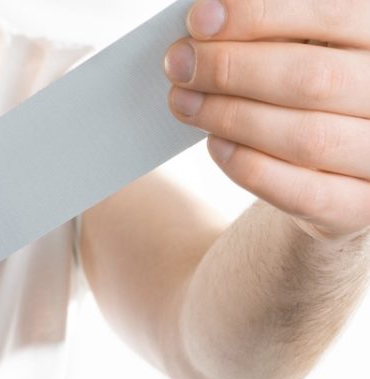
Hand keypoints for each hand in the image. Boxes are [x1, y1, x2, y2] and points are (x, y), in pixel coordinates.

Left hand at [165, 0, 369, 239]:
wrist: (342, 167)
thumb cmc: (313, 90)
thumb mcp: (306, 47)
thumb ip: (271, 35)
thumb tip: (207, 20)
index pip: (332, 13)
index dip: (259, 15)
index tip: (199, 18)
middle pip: (313, 78)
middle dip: (230, 69)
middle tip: (178, 64)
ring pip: (305, 138)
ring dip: (230, 117)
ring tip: (183, 101)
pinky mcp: (360, 207)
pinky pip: (301, 191)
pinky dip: (248, 165)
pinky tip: (214, 143)